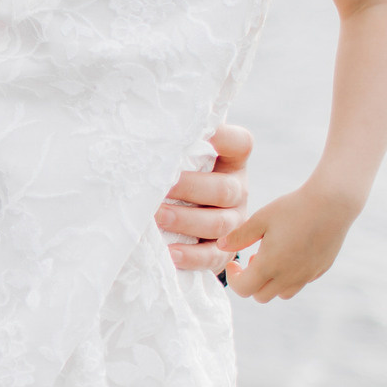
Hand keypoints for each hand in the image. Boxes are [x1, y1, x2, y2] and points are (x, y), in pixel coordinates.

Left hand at [159, 123, 249, 271]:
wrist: (181, 217)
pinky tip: (170, 252)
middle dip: (190, 188)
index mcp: (231, 162)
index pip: (240, 143)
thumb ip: (173, 145)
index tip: (204, 134)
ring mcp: (234, 221)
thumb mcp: (179, 159)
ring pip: (220, 224)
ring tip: (157, 217)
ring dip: (186, 220)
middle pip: (225, 189)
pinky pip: (213, 256)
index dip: (224, 138)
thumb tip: (147, 130)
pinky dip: (191, 256)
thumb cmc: (175, 177)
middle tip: (160, 186)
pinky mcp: (225, 251)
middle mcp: (237, 190)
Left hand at [221, 182, 357, 301]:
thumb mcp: (261, 219)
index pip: (243, 289)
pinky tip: (290, 253)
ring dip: (271, 282)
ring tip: (271, 257)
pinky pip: (300, 283)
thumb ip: (239, 236)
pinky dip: (289, 276)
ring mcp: (307, 275)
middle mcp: (289, 277)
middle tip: (251, 258)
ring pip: (282, 294)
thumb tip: (221, 246)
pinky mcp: (320, 270)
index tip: (234, 262)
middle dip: (251, 282)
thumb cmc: (293, 208)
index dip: (233, 278)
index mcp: (270, 265)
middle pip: (261, 296)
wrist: (333, 203)